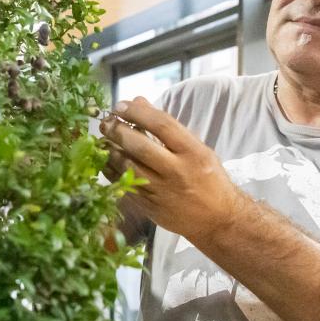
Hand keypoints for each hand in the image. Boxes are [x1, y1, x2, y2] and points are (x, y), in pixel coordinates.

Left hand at [99, 97, 239, 245]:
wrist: (218, 218)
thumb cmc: (209, 178)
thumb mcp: (198, 149)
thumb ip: (168, 127)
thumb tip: (138, 101)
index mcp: (193, 153)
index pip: (161, 125)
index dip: (137, 112)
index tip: (120, 105)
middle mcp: (177, 171)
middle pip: (139, 146)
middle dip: (117, 130)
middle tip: (106, 122)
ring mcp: (161, 191)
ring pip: (127, 166)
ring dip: (109, 150)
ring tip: (101, 139)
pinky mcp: (149, 206)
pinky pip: (124, 184)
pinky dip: (111, 170)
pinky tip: (105, 160)